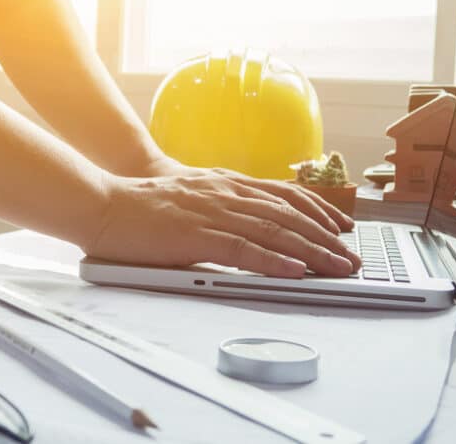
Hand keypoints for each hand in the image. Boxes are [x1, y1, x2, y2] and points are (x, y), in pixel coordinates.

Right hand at [83, 169, 360, 277]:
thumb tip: (245, 222)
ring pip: (274, 231)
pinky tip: (295, 271)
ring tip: (338, 267)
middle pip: (288, 214)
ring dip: (312, 251)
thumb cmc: (141, 204)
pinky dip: (273, 261)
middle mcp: (225, 193)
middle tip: (352, 257)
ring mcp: (212, 213)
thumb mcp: (189, 195)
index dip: (318, 209)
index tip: (341, 225)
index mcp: (224, 183)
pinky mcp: (195, 236)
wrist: (103, 202)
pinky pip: (243, 249)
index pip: (283, 193)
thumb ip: (218, 203)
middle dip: (325, 237)